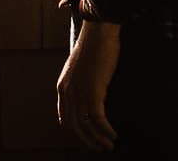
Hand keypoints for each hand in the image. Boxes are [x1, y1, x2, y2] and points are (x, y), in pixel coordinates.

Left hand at [56, 17, 120, 149]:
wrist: (99, 31)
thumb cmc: (94, 44)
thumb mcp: (81, 66)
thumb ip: (80, 80)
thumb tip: (90, 90)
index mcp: (63, 86)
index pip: (65, 116)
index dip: (75, 130)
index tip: (86, 137)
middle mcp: (68, 92)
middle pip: (74, 125)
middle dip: (87, 140)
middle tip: (99, 147)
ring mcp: (79, 93)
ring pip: (86, 126)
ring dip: (98, 139)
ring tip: (108, 146)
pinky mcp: (93, 92)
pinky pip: (98, 120)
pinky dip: (106, 131)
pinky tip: (114, 136)